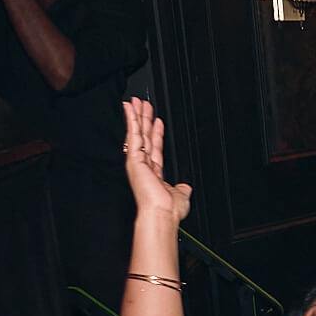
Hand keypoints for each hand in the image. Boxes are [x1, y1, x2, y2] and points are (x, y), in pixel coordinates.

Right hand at [123, 97, 192, 221]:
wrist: (162, 214)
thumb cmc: (168, 210)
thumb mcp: (181, 196)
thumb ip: (182, 189)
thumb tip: (186, 187)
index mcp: (153, 173)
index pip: (154, 148)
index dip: (156, 134)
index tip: (157, 122)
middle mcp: (144, 167)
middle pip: (144, 137)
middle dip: (143, 120)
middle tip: (143, 105)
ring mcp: (137, 161)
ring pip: (137, 132)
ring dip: (136, 116)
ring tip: (136, 101)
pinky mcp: (133, 158)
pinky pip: (132, 134)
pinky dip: (131, 120)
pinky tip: (129, 108)